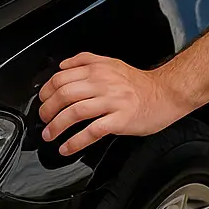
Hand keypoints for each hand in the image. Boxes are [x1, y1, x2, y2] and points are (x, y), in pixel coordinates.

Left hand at [38, 53, 191, 153]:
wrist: (166, 93)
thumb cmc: (139, 83)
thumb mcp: (111, 63)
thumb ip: (85, 60)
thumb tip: (62, 65)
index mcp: (97, 70)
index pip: (60, 78)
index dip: (46, 92)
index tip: (42, 101)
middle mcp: (102, 83)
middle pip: (64, 95)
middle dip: (47, 110)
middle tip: (43, 119)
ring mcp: (111, 102)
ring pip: (74, 112)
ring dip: (56, 126)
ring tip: (49, 135)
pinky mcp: (120, 120)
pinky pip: (92, 131)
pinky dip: (75, 141)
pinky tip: (67, 147)